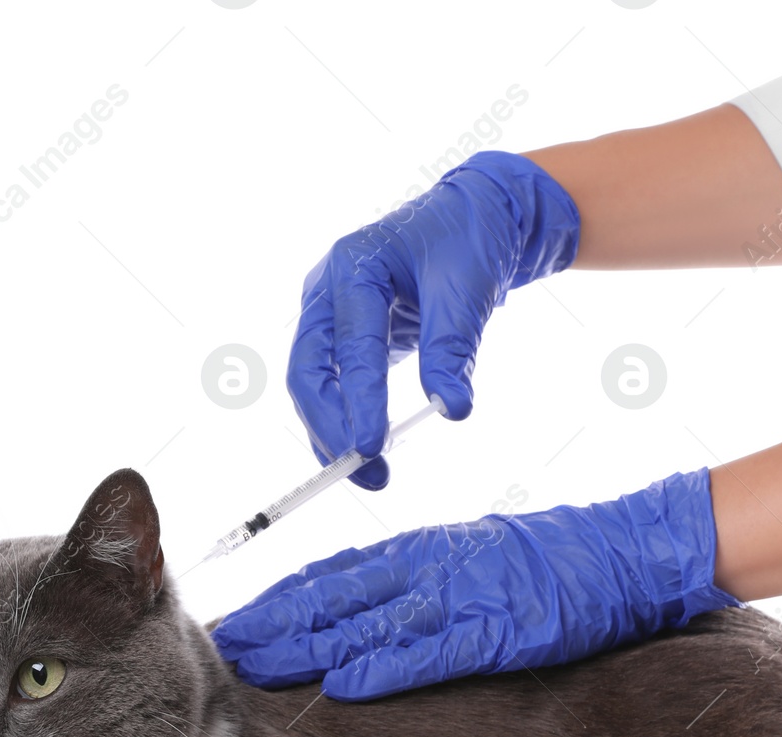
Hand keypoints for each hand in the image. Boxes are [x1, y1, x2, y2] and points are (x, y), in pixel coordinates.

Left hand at [211, 469, 740, 699]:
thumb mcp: (467, 556)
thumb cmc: (546, 558)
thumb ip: (413, 580)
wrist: (621, 552)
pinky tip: (347, 680)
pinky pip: (431, 649)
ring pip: (367, 619)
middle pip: (333, 596)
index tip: (236, 620)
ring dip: (308, 644)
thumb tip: (359, 616)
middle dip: (273, 623)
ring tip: (259, 664)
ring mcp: (459, 596)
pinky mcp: (495, 628)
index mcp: (419, 549)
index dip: (279, 599)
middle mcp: (426, 567)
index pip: (331, 574)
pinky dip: (387, 664)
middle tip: (224, 647)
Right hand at [288, 150, 579, 488]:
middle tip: (365, 469)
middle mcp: (328, 290)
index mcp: (353, 267)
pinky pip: (332, 383)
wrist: (473, 217)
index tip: (372, 447)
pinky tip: (365, 452)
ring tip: (371, 476)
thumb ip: (453, 348)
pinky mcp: (344, 334)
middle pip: (308, 370)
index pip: (349, 346)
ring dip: (333, 431)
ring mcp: (331, 313)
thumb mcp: (466, 289)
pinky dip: (344, 418)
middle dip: (330, 426)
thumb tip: (453, 408)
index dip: (359, 400)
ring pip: (313, 382)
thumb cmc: (468, 241)